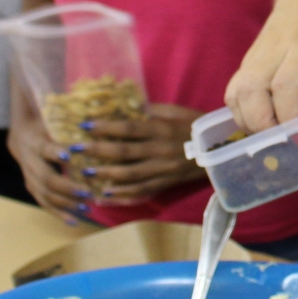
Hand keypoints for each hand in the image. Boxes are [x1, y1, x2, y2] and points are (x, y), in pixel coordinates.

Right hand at [7, 100, 89, 223]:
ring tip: (85, 207)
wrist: (22, 135)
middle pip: (46, 178)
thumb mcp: (54, 119)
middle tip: (87, 193)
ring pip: (45, 194)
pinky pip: (44, 203)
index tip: (69, 156)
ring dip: (65, 202)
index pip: (46, 149)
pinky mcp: (32, 187)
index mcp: (36, 142)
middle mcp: (30, 161)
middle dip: (67, 187)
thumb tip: (96, 118)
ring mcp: (29, 177)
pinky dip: (58, 213)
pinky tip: (74, 221)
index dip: (56, 152)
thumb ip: (70, 122)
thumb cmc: (47, 124)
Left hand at [75, 104, 205, 203]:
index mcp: (162, 129)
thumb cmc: (196, 126)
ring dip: (106, 175)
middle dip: (98, 152)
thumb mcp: (175, 112)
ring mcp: (164, 169)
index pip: (129, 129)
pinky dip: (124, 194)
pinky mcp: (167, 182)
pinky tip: (107, 194)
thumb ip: (151, 110)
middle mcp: (161, 150)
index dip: (106, 128)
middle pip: (125, 153)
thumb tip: (126, 104)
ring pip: (130, 175)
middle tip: (76, 151)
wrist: (221, 148)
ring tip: (87, 173)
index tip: (86, 126)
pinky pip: (142, 190)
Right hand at [226, 0, 297, 133]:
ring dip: (246, 122)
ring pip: (235, 91)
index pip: (287, 81)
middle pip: (250, 89)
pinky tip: (261, 128)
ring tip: (270, 142)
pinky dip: (241, 114)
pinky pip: (234, 91)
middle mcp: (276, 48)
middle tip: (281, 146)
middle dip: (259, 125)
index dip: (288, 114)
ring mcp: (257, 54)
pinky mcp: (249, 61)